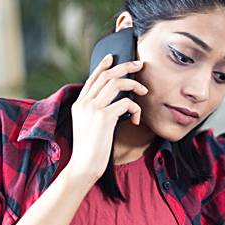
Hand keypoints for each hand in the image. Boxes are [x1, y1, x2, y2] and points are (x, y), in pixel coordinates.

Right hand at [65, 54, 147, 181]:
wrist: (83, 167)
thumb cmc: (91, 149)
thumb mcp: (89, 125)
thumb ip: (98, 110)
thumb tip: (118, 100)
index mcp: (79, 103)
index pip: (92, 78)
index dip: (103, 65)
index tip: (112, 57)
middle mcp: (85, 102)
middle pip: (107, 75)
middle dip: (125, 66)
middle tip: (139, 64)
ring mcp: (93, 108)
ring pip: (117, 83)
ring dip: (134, 85)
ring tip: (144, 91)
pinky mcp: (104, 117)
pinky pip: (126, 103)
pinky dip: (136, 109)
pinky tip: (137, 120)